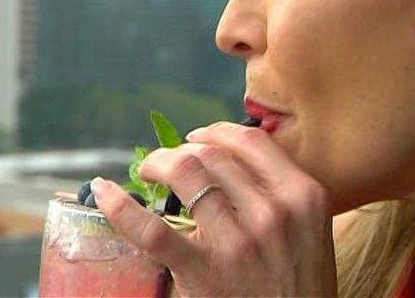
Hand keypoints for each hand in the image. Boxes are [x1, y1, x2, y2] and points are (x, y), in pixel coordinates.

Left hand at [92, 121, 336, 296]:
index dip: (216, 131)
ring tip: (147, 173)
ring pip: (185, 172)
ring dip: (157, 164)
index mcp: (303, 195)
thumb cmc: (300, 288)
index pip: (250, 141)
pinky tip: (105, 193)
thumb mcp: (309, 231)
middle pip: (212, 153)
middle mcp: (273, 211)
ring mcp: (237, 241)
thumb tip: (226, 161)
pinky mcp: (204, 271)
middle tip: (167, 163)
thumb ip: (280, 195)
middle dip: (181, 151)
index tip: (197, 138)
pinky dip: (121, 207)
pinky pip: (153, 230)